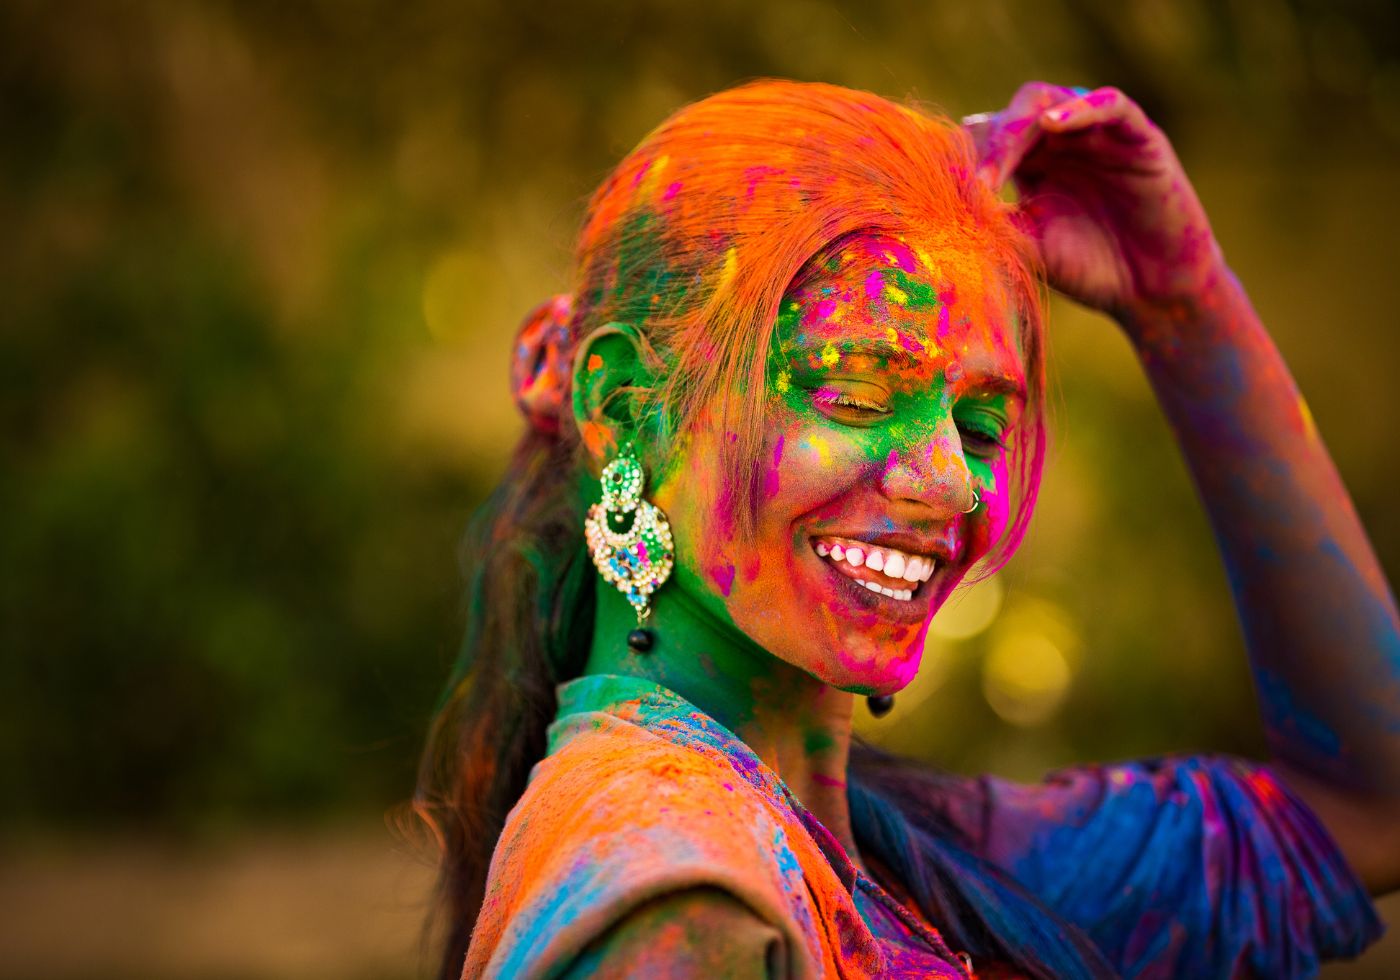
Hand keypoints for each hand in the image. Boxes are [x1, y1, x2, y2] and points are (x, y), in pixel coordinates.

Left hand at [965, 83, 1223, 324]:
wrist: (1149, 292)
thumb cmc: (1088, 270)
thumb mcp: (1028, 245)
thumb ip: (994, 220)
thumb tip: (946, 202)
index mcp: (1029, 165)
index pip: (989, 139)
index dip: (967, 158)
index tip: (948, 192)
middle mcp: (1061, 143)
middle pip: (1013, 117)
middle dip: (991, 144)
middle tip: (977, 180)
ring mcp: (1099, 136)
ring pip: (1052, 101)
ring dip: (1021, 124)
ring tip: (1003, 153)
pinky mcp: (1138, 137)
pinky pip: (1110, 105)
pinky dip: (1080, 108)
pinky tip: (1052, 122)